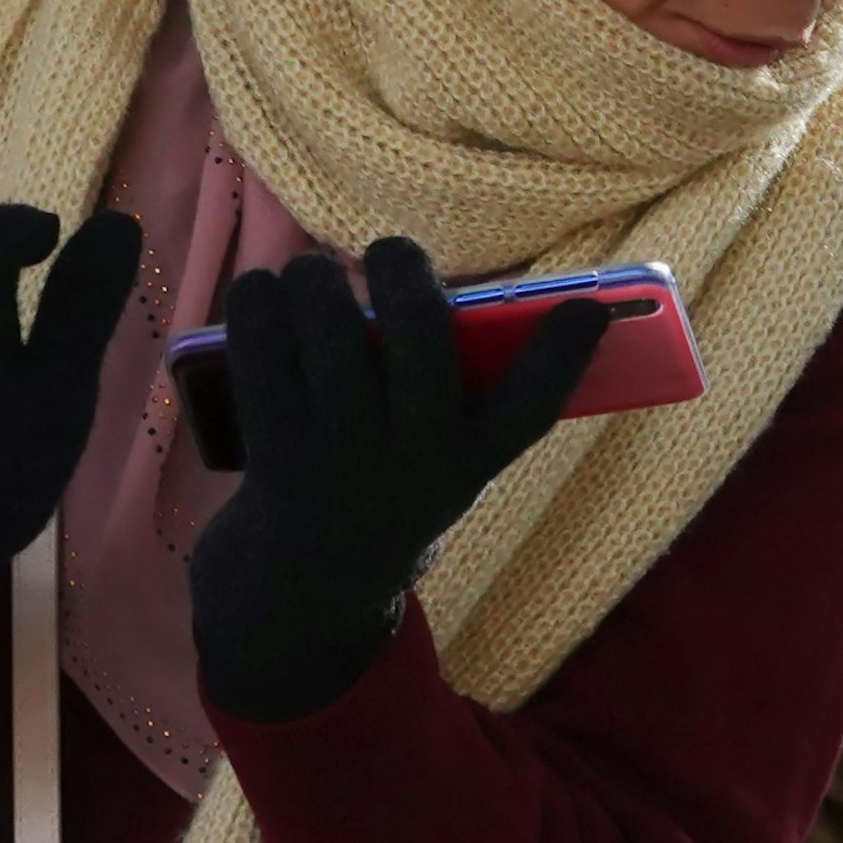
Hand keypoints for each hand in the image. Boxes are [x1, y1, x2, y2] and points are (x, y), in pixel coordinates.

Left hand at [187, 238, 609, 722]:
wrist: (310, 589)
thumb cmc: (389, 487)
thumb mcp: (447, 460)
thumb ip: (462, 390)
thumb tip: (425, 283)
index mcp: (473, 457)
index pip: (534, 407)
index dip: (563, 354)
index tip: (586, 308)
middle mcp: (417, 458)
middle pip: (418, 330)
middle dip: (400, 264)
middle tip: (385, 253)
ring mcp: (345, 457)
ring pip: (328, 323)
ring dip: (314, 279)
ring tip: (309, 278)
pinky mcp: (277, 453)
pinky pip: (260, 348)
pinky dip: (256, 303)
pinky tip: (261, 297)